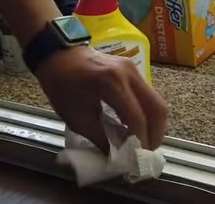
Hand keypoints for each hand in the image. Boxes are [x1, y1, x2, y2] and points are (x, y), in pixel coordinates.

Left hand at [34, 46, 168, 151]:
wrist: (57, 55)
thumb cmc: (61, 85)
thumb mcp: (76, 118)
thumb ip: (102, 139)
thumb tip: (121, 157)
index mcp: (111, 83)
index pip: (136, 117)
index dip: (140, 142)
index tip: (137, 160)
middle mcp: (128, 73)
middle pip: (157, 108)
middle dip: (155, 134)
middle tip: (146, 152)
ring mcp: (133, 68)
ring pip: (156, 101)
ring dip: (153, 124)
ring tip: (143, 142)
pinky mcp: (133, 68)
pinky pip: (148, 94)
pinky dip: (147, 113)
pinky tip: (137, 126)